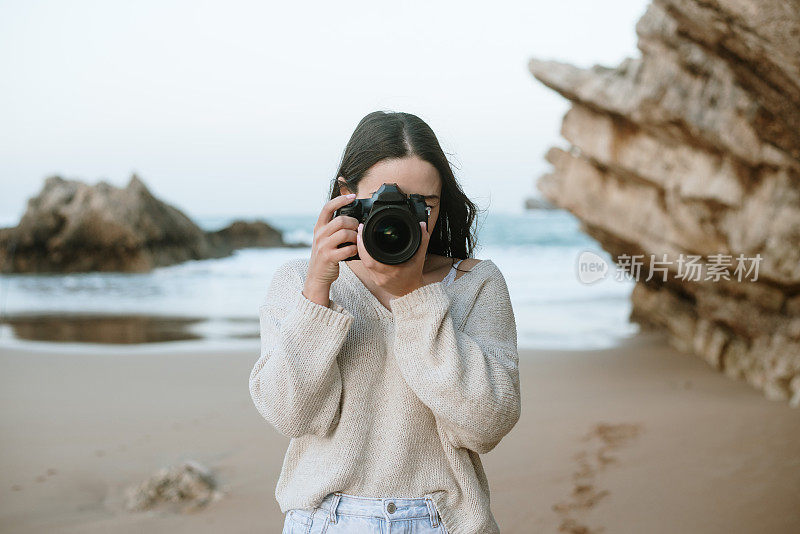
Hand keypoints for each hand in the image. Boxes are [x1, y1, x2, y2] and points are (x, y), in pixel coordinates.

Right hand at [304, 188, 359, 306]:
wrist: (317, 276)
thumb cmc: (325, 255)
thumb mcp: (325, 238)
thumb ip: (333, 227)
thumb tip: (352, 217)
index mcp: (319, 227)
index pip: (327, 207)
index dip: (340, 199)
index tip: (352, 196)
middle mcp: (319, 235)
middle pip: (340, 220)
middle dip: (353, 223)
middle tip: (357, 229)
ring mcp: (323, 246)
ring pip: (345, 233)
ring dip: (355, 237)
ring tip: (356, 241)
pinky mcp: (329, 257)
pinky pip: (347, 249)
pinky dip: (354, 249)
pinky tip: (354, 251)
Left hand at [356, 219, 430, 297]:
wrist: (412, 292)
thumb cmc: (415, 275)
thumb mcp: (420, 257)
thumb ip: (423, 240)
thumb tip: (422, 225)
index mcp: (392, 271)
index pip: (371, 259)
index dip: (364, 246)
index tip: (363, 231)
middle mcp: (382, 276)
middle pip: (364, 259)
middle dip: (360, 243)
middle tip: (360, 230)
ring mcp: (377, 279)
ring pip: (364, 262)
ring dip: (361, 249)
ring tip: (361, 235)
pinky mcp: (374, 279)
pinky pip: (366, 266)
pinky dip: (365, 256)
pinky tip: (365, 247)